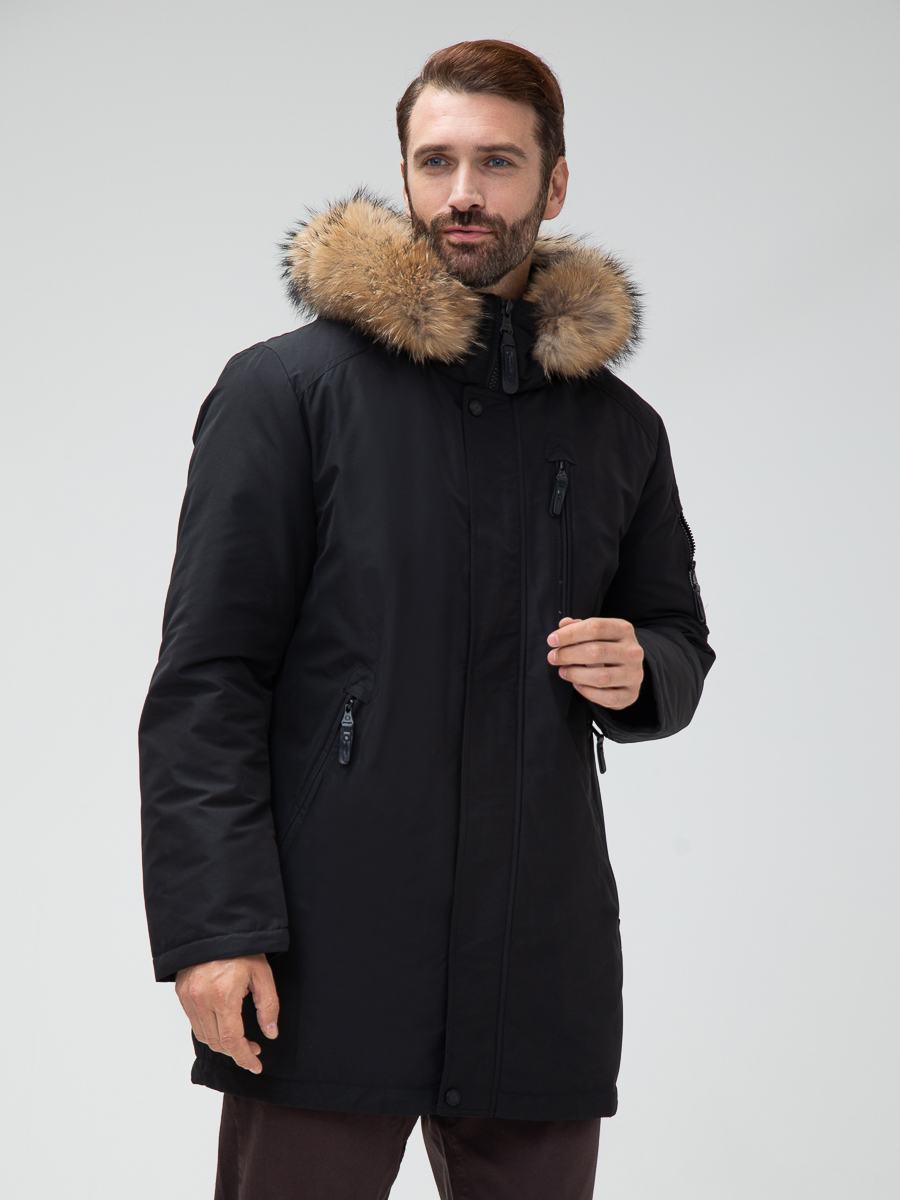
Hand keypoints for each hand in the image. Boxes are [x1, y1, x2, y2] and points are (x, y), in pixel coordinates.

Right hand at [175, 954, 278, 1074]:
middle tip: (253, 1048)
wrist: (215, 925)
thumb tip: (270, 1033)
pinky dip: (208, 1029)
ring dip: (221, 1043)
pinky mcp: (181, 992)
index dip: (244, 1058)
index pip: (231, 1041)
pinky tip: (222, 1024)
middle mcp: (201, 999)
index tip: (256, 1066)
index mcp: (223, 996)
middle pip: (217, 1043)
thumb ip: (268, 1005)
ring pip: (203, 1036)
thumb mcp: (262, 974)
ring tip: (239, 1038)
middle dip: (236, 1051)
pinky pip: (194, 1022)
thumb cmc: (242, 948)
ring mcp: (188, 996)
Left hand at [547, 616, 643, 708]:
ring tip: (562, 671)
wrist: (629, 670)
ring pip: (601, 677)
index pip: (595, 627)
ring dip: (575, 674)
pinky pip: (607, 698)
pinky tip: (577, 685)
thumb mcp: (597, 633)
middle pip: (596, 651)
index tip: (552, 640)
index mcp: (624, 630)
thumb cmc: (607, 647)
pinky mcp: (631, 694)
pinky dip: (588, 692)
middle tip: (553, 657)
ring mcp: (634, 674)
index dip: (570, 634)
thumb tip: (563, 624)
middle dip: (568, 655)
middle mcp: (633, 651)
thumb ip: (579, 627)